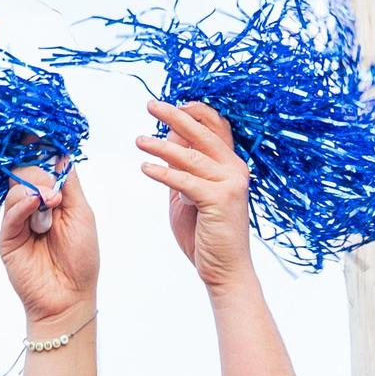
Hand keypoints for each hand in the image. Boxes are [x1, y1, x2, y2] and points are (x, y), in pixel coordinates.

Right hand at [0, 161, 98, 329]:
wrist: (70, 297)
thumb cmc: (80, 259)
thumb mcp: (82, 213)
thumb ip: (69, 184)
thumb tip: (60, 152)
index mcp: (52, 197)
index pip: (40, 164)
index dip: (38, 148)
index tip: (37, 130)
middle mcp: (33, 205)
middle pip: (25, 171)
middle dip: (39, 171)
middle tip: (54, 187)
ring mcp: (18, 220)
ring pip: (16, 188)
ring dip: (35, 189)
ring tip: (51, 204)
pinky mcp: (7, 238)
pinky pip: (10, 212)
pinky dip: (22, 204)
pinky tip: (35, 204)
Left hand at [137, 99, 253, 293]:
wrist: (225, 270)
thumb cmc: (206, 235)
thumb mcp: (189, 194)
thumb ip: (182, 169)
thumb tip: (167, 141)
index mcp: (231, 164)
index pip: (215, 126)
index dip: (194, 112)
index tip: (171, 106)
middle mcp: (235, 169)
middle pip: (203, 131)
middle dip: (175, 115)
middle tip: (150, 105)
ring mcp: (230, 183)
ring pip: (191, 155)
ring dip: (161, 146)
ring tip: (139, 140)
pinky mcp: (219, 200)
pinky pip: (185, 180)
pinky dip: (163, 173)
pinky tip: (146, 168)